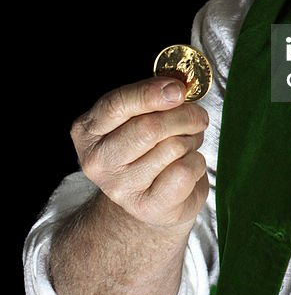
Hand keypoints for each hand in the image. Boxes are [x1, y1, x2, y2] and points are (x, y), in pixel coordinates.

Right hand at [70, 76, 209, 228]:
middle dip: (184, 116)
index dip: (150, 93)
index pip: (116, 105)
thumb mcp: (139, 115)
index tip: (178, 89)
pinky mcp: (146, 207)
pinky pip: (185, 171)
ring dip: (191, 139)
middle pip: (149, 127)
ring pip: (172, 146)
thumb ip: (153, 96)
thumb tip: (176, 87)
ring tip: (187, 143)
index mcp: (88, 131)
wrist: (149, 198)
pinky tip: (187, 165)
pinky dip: (196, 162)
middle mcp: (98, 161)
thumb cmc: (146, 146)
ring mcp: (119, 188)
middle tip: (198, 116)